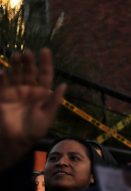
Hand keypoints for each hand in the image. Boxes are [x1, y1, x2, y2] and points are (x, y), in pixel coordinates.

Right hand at [0, 49, 66, 169]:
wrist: (17, 139)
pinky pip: (2, 83)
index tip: (45, 51)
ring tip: (16, 55)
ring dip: (15, 64)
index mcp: (42, 93)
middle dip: (29, 61)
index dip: (45, 63)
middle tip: (28, 53)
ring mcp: (15, 91)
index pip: (45, 74)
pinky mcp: (3, 95)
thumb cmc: (35, 129)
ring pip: (16, 73)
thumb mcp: (48, 115)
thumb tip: (64, 84)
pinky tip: (2, 71)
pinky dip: (2, 77)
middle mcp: (29, 89)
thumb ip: (55, 100)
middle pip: (29, 71)